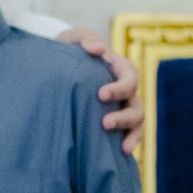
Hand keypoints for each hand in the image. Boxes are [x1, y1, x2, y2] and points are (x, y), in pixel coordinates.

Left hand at [56, 28, 143, 152]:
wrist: (55, 68)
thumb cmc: (68, 50)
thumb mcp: (73, 39)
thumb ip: (85, 39)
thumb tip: (99, 48)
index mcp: (118, 68)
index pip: (130, 77)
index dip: (120, 87)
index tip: (101, 95)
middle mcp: (124, 90)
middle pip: (137, 104)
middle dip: (124, 116)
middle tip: (105, 123)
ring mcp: (121, 106)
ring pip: (137, 121)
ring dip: (130, 132)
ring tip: (120, 146)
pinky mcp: (114, 122)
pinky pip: (129, 134)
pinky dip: (130, 143)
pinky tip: (122, 153)